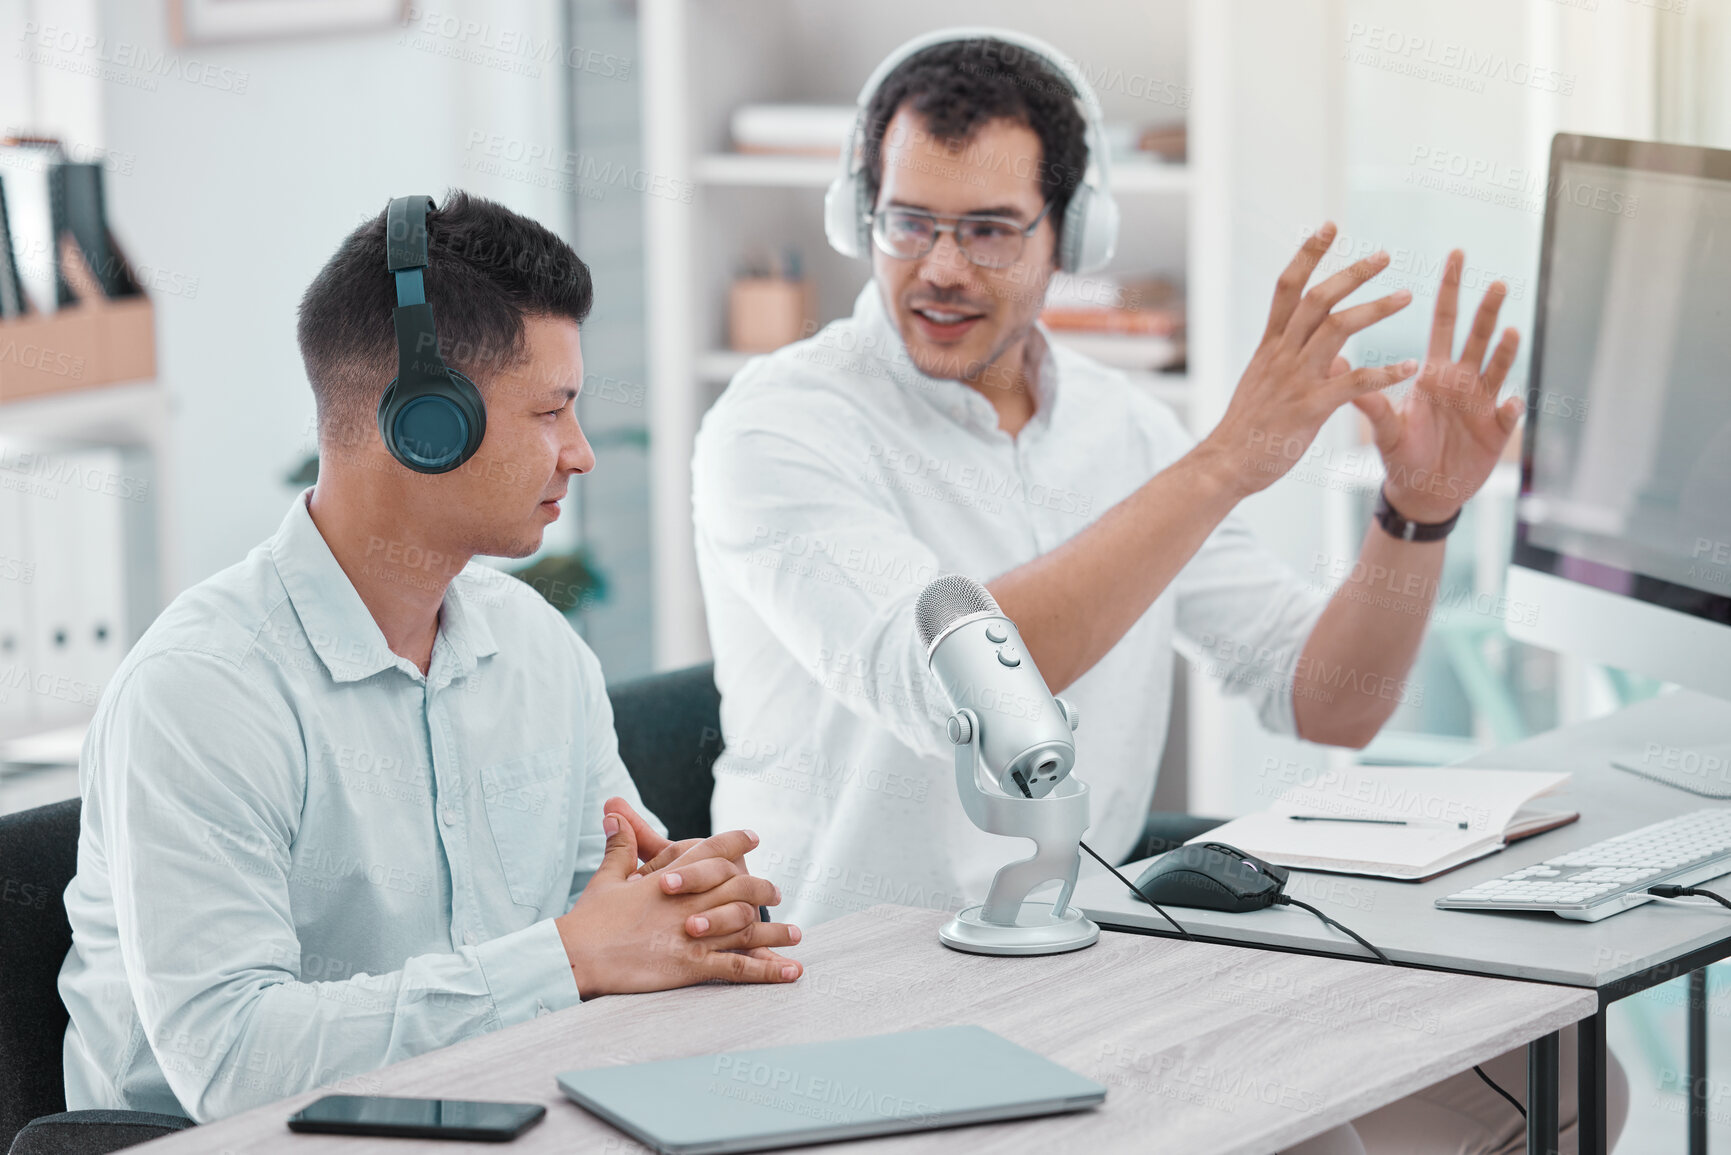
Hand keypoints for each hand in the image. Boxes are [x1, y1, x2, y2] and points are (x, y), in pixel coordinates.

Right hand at [555, 805, 802, 997]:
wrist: (577, 954)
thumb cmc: (588, 919)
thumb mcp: (607, 878)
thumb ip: (620, 846)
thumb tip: (615, 812)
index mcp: (670, 878)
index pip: (710, 852)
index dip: (734, 842)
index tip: (752, 836)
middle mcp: (689, 902)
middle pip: (740, 886)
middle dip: (762, 888)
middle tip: (777, 891)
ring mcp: (693, 933)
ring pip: (747, 926)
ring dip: (775, 930)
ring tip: (796, 934)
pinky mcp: (692, 964)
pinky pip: (738, 967)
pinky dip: (768, 970)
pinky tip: (791, 972)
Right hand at [1201, 223, 1417, 496]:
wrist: (1225, 465)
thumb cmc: (1250, 430)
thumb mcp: (1273, 389)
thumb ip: (1310, 367)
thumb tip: (1344, 359)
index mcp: (1270, 347)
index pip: (1288, 288)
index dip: (1308, 255)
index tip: (1329, 227)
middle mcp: (1281, 355)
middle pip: (1317, 299)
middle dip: (1352, 272)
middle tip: (1384, 256)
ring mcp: (1295, 380)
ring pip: (1337, 329)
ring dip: (1375, 308)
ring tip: (1406, 296)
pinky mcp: (1310, 408)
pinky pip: (1354, 383)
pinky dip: (1385, 372)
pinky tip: (1410, 367)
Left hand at [1352, 249, 1521, 523]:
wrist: (1423, 492)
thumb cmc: (1403, 454)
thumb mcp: (1384, 426)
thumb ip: (1366, 398)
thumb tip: (1335, 362)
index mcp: (1434, 373)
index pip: (1443, 322)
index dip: (1449, 289)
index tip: (1455, 254)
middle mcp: (1462, 381)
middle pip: (1477, 337)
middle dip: (1486, 311)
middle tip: (1495, 283)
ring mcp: (1483, 403)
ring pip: (1498, 368)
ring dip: (1505, 351)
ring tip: (1509, 331)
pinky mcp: (1496, 430)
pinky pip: (1506, 415)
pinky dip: (1509, 408)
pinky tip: (1509, 402)